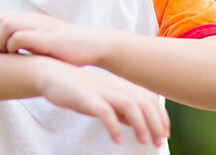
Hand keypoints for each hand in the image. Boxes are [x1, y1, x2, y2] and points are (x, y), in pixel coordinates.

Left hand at [0, 12, 106, 65]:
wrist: (95, 45)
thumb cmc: (68, 49)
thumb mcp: (43, 42)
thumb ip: (26, 43)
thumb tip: (5, 55)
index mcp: (28, 20)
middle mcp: (32, 20)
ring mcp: (40, 27)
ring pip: (6, 25)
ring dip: (0, 42)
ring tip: (8, 55)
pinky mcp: (48, 38)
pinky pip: (22, 36)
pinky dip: (14, 46)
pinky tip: (21, 57)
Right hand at [36, 61, 169, 146]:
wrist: (50, 73)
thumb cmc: (78, 89)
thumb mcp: (103, 99)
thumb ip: (120, 110)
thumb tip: (137, 124)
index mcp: (120, 85)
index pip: (149, 98)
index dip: (160, 115)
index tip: (165, 133)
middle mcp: (114, 85)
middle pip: (144, 101)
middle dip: (155, 122)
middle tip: (159, 142)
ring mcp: (101, 90)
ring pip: (129, 104)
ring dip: (140, 124)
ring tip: (144, 141)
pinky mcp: (86, 97)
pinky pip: (104, 111)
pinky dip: (113, 126)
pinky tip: (116, 140)